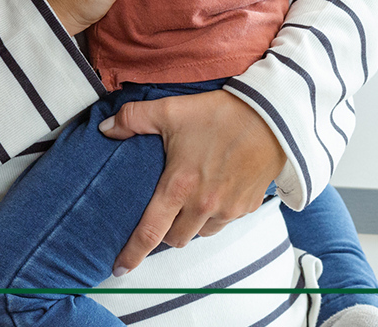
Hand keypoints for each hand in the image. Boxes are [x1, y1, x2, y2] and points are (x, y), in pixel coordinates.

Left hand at [99, 89, 285, 274]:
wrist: (272, 118)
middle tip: (160, 214)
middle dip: (163, 233)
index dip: (132, 254)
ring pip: (199, 233)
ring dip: (189, 225)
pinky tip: (212, 193)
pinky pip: (223, 223)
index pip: (150, 232)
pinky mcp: (246, 207)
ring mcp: (227, 209)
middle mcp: (203, 205)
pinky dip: (213, 216)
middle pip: (174, 239)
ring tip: (188, 200)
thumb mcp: (171, 110)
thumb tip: (105, 129)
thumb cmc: (220, 114)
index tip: (119, 268)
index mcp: (179, 186)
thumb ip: (133, 119)